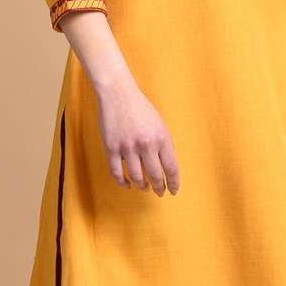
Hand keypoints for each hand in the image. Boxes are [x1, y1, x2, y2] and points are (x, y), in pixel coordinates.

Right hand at [94, 76, 180, 194]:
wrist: (117, 94)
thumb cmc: (140, 108)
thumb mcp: (159, 124)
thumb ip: (163, 145)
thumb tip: (166, 167)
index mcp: (161, 138)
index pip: (171, 168)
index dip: (174, 183)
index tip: (173, 190)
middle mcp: (146, 145)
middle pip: (155, 176)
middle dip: (159, 188)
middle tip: (160, 192)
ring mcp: (127, 148)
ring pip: (136, 177)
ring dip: (142, 186)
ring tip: (144, 187)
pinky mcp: (111, 148)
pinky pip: (117, 172)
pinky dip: (123, 182)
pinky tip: (127, 184)